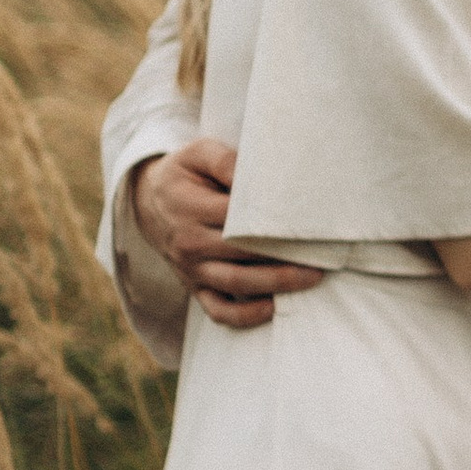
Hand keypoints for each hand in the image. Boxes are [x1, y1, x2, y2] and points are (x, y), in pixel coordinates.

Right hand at [132, 139, 327, 332]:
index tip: (307, 220)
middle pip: (243, 252)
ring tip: (312, 276)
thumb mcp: (198, 154)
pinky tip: (272, 308)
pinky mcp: (195, 287)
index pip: (238, 217)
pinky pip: (218, 310)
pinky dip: (245, 315)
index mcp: (190, 208)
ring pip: (237, 282)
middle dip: (284, 254)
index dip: (274, 220)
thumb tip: (257, 177)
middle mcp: (190, 243)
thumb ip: (225, 160)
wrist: (148, 202)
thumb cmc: (184, 175)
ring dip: (276, 283)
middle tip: (322, 250)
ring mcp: (192, 269)